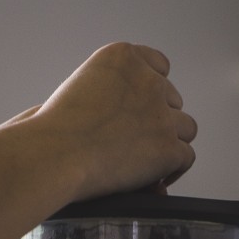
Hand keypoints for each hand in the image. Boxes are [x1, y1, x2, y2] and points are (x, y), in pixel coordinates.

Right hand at [34, 42, 196, 200]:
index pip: (158, 66)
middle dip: (159, 120)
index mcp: (123, 57)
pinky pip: (186, 158)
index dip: (152, 93)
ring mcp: (161, 115)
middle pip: (172, 100)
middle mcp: (147, 80)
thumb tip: (124, 123)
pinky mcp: (168, 148)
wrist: (54, 155)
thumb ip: (104, 94)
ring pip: (185, 128)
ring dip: (170, 143)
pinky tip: (157, 181)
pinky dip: (174, 170)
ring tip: (151, 163)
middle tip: (139, 144)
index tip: (142, 111)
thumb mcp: (76, 90)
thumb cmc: (52, 131)